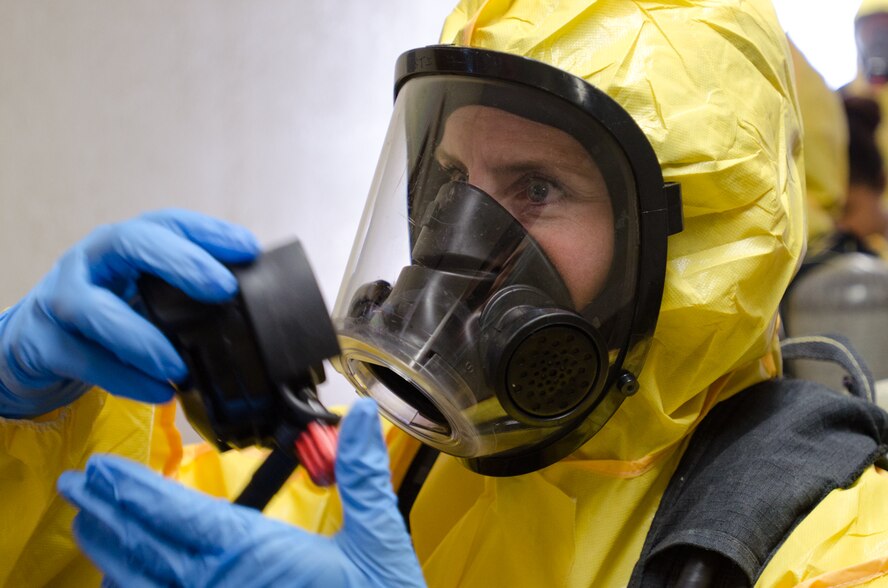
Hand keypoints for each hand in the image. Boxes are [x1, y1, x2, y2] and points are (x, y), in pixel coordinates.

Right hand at [0, 209, 258, 416]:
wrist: (36, 347)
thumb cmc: (105, 317)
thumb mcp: (145, 296)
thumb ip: (185, 295)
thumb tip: (253, 305)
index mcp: (124, 245)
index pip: (168, 223)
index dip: (209, 232)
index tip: (249, 248)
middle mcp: (90, 260)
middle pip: (130, 243)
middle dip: (180, 262)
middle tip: (223, 288)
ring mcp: (59, 297)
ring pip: (97, 309)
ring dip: (145, 339)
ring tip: (182, 367)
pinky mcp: (43, 342)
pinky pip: (85, 360)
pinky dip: (125, 379)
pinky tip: (160, 391)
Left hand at [58, 398, 425, 587]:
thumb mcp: (376, 539)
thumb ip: (361, 474)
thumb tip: (362, 414)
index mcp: (250, 551)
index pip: (174, 510)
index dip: (132, 486)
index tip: (103, 467)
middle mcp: (215, 584)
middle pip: (142, 544)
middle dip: (105, 511)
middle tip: (76, 487)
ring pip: (138, 584)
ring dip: (108, 550)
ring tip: (84, 526)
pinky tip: (122, 583)